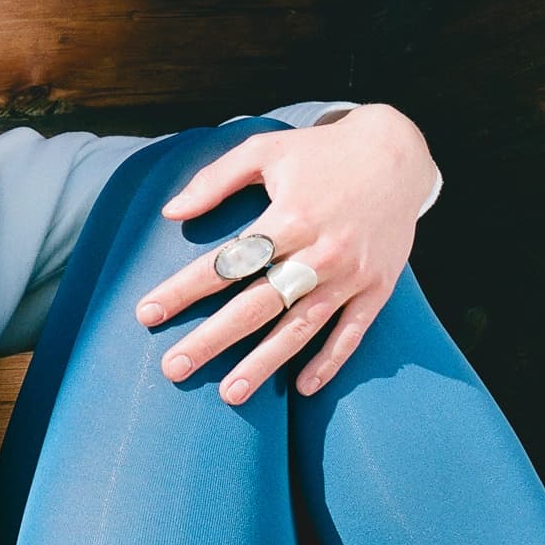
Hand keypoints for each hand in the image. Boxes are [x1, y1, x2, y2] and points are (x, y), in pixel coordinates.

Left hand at [129, 106, 437, 400]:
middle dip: (213, 339)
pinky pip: (352, 333)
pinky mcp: (378, 288)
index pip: (227, 261)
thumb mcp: (264, 150)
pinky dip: (329, 361)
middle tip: (174, 367)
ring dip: (264, 363)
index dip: (184, 289)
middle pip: (258, 304)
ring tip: (228, 395)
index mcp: (290, 216)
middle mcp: (320, 250)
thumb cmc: (319, 153)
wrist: (397, 154)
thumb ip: (215, 179)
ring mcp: (351, 274)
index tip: (147, 312)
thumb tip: (170, 212)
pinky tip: (301, 388)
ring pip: (301, 327)